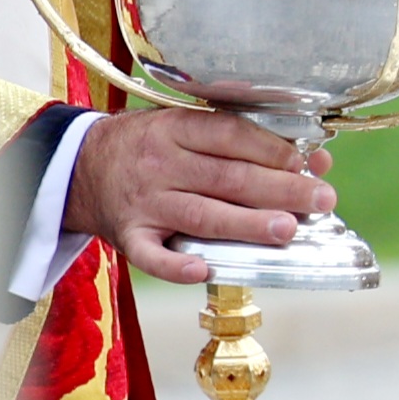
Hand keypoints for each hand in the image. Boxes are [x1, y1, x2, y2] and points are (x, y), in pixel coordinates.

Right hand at [69, 106, 333, 283]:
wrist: (78, 167)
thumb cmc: (147, 146)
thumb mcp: (184, 128)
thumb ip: (243, 141)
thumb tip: (313, 159)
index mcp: (175, 129)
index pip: (229, 135)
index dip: (270, 149)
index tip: (306, 164)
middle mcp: (160, 165)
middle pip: (226, 178)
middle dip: (278, 189)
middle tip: (320, 200)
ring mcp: (144, 204)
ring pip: (201, 215)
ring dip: (246, 224)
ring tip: (287, 230)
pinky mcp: (129, 237)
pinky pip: (151, 257)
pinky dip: (176, 267)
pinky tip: (205, 271)